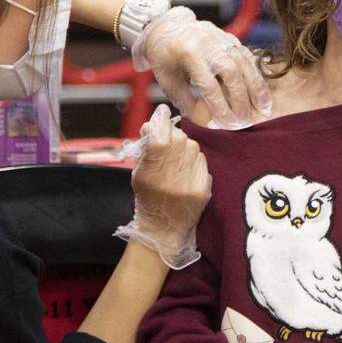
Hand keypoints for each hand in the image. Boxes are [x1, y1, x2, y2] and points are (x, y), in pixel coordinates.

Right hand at [120, 104, 211, 267]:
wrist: (163, 230)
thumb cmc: (147, 198)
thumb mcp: (138, 173)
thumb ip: (145, 148)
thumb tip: (154, 123)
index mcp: (149, 174)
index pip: (158, 138)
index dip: (160, 121)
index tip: (161, 112)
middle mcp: (170, 179)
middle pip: (178, 139)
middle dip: (172, 133)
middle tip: (167, 138)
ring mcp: (189, 184)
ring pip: (192, 147)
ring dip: (184, 146)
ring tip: (177, 156)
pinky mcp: (203, 190)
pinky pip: (203, 161)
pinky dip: (195, 160)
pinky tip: (187, 168)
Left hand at [137, 7, 272, 128]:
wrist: (167, 26)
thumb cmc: (164, 56)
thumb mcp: (167, 80)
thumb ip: (185, 101)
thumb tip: (206, 121)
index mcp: (188, 52)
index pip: (209, 84)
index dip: (220, 106)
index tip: (228, 123)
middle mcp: (207, 42)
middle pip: (231, 72)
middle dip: (241, 99)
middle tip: (246, 120)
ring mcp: (221, 37)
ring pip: (244, 63)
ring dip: (256, 87)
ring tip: (264, 108)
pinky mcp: (230, 37)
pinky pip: (248, 56)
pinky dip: (256, 75)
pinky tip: (262, 91)